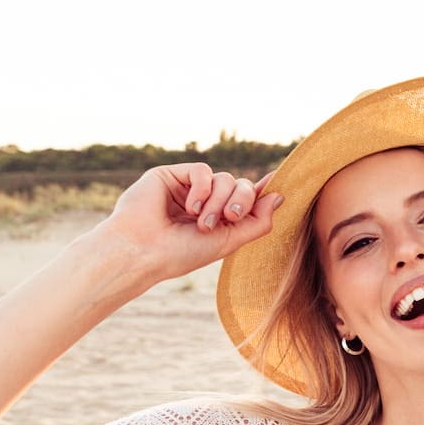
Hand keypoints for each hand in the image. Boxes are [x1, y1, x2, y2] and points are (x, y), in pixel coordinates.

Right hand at [91, 163, 280, 287]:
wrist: (143, 251)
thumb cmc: (182, 253)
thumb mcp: (229, 241)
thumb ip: (258, 221)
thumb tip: (280, 196)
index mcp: (218, 217)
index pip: (246, 199)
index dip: (262, 192)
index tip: (279, 186)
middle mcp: (205, 201)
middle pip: (241, 186)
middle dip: (241, 201)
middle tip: (231, 218)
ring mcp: (188, 188)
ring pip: (225, 178)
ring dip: (218, 201)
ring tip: (201, 222)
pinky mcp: (171, 175)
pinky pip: (202, 170)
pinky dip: (202, 188)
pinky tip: (190, 207)